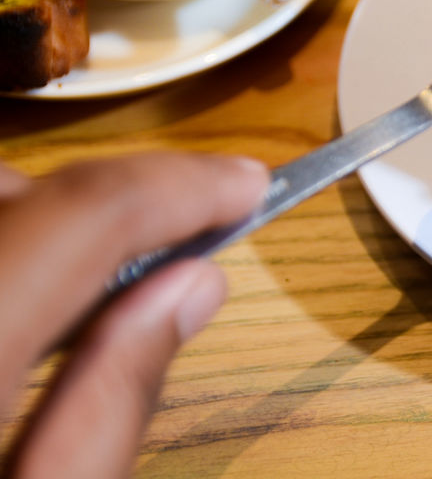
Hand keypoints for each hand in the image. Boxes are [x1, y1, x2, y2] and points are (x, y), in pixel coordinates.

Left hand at [0, 153, 266, 478]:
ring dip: (48, 218)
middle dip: (108, 200)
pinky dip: (11, 244)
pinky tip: (29, 305)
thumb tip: (193, 288)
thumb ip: (111, 403)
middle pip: (18, 191)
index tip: (251, 185)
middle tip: (195, 231)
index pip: (85, 214)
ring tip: (102, 284)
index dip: (182, 186)